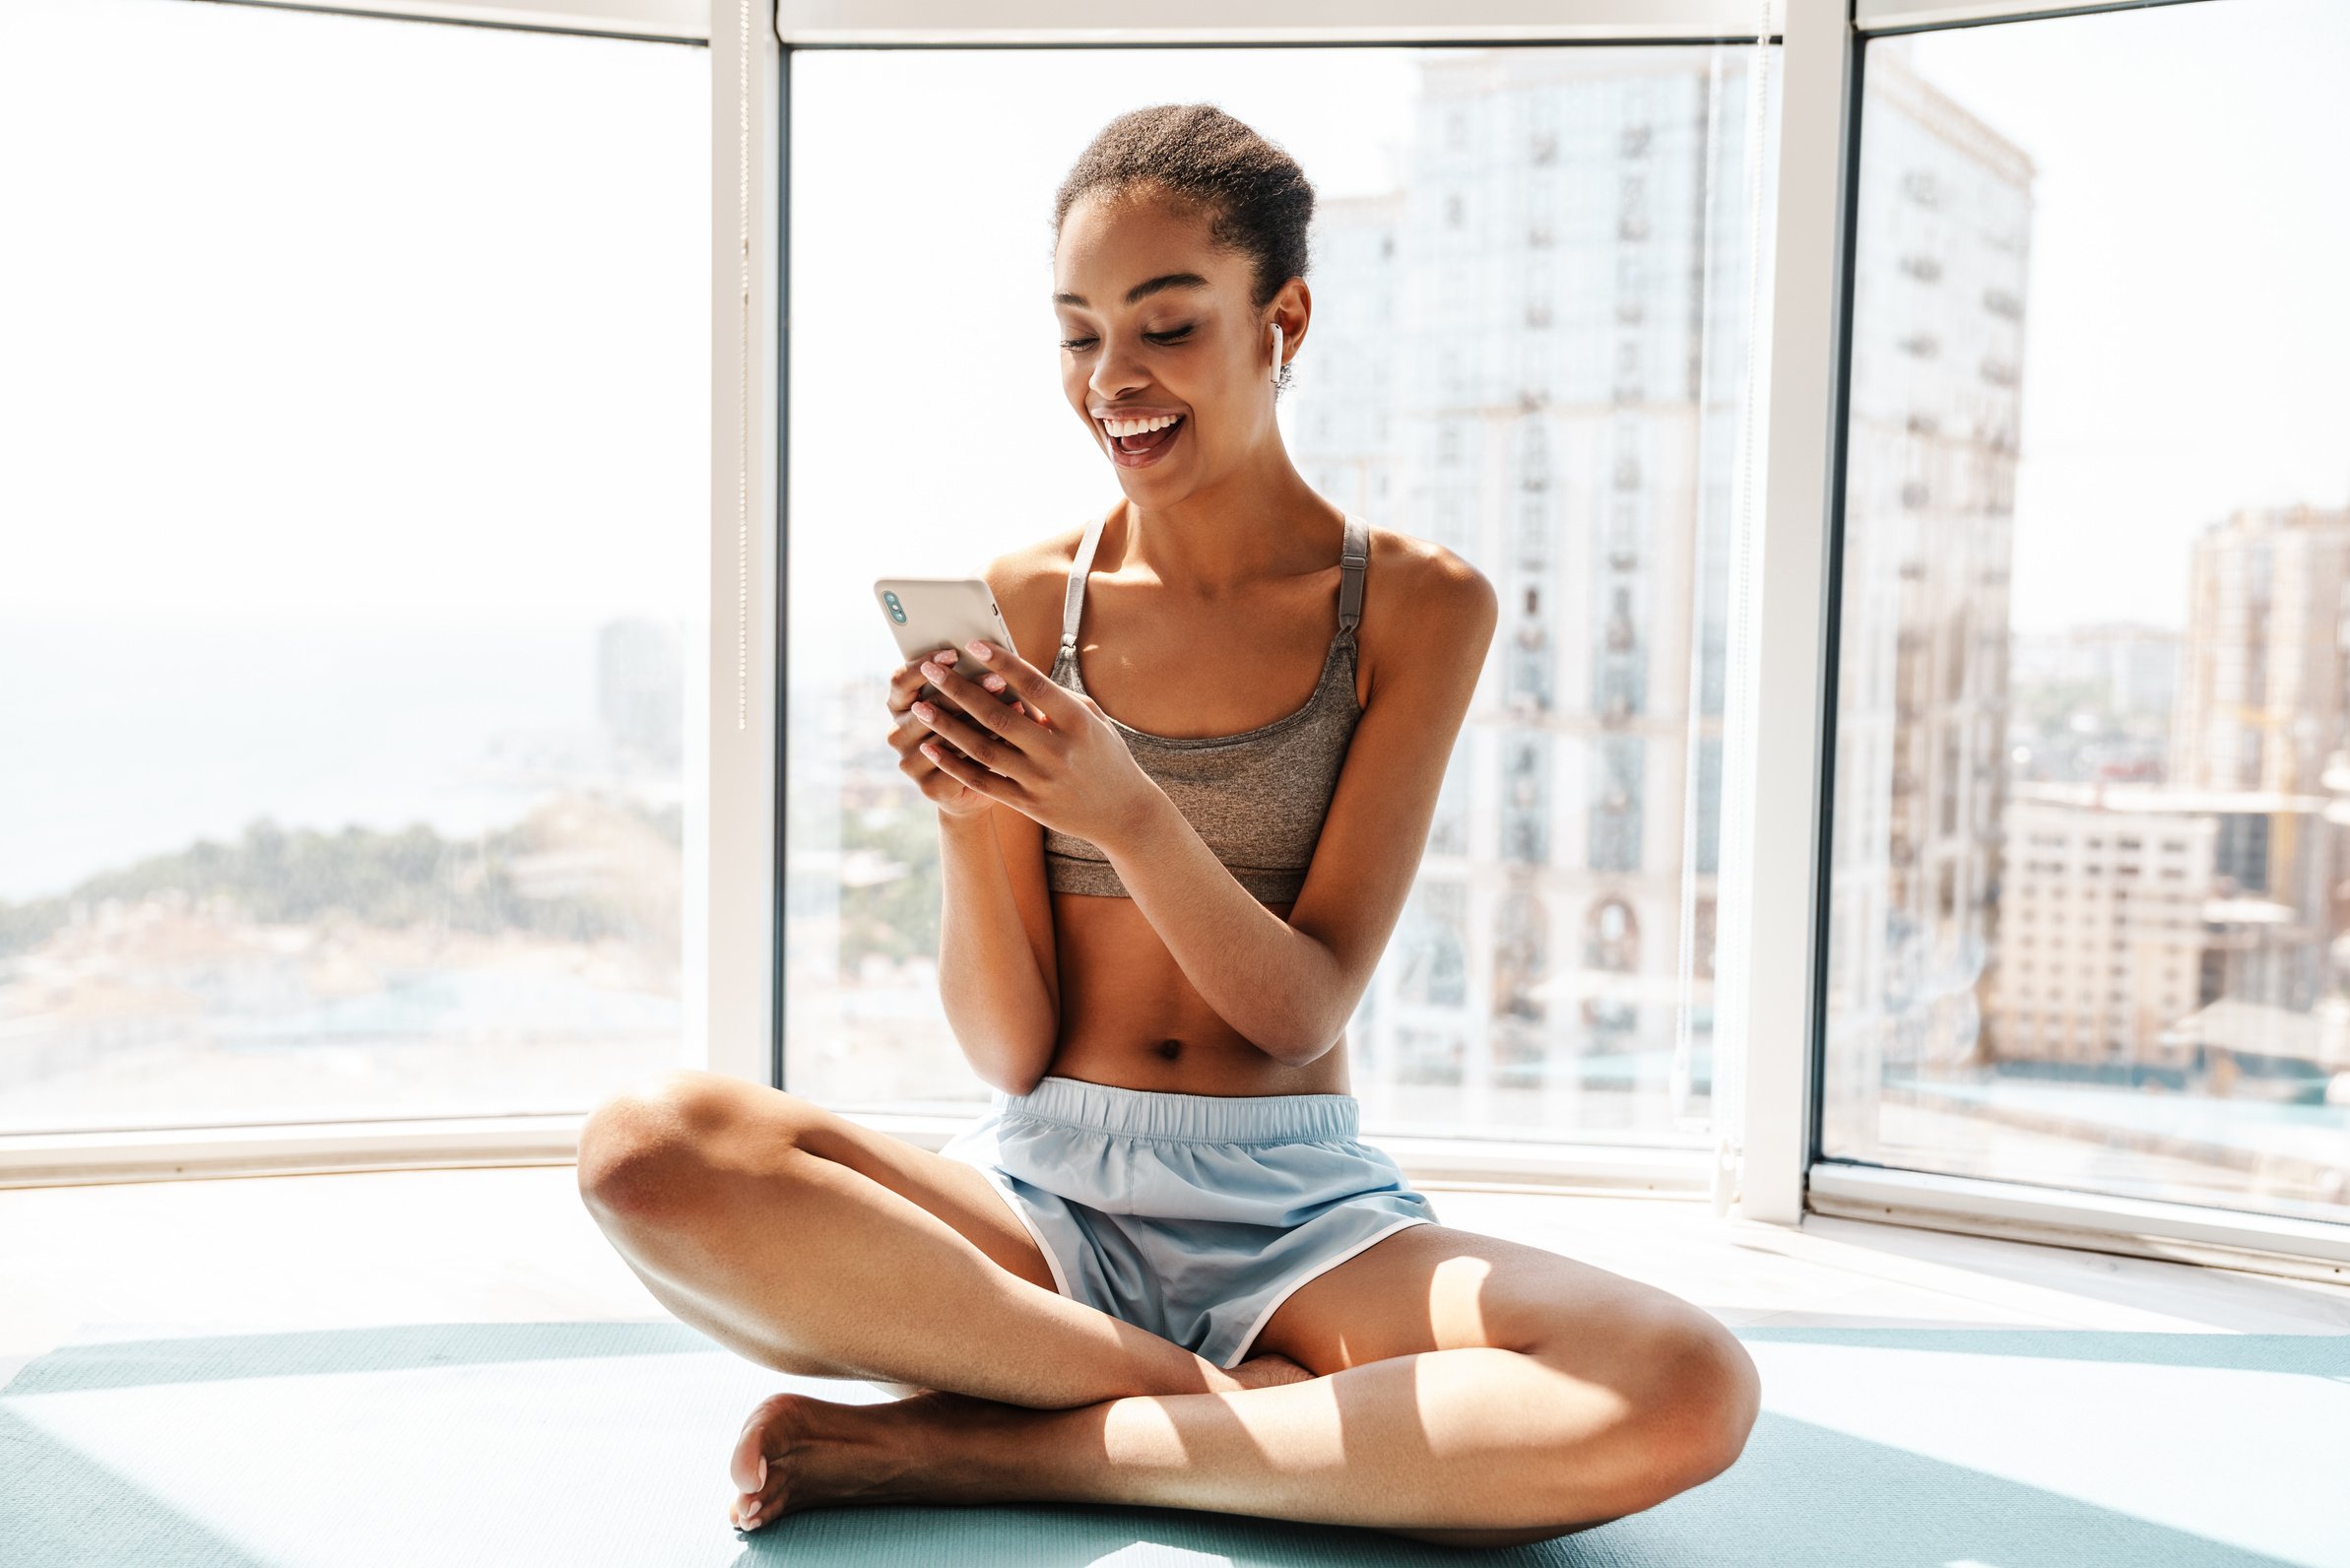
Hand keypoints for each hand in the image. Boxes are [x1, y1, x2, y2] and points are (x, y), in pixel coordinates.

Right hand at [885, 647, 1016, 819]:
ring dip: (983, 719)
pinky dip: (989, 746)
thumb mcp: (964, 705)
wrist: (974, 789)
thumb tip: (989, 653)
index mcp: (899, 708)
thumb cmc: (973, 733)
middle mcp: (897, 734)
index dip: (924, 664)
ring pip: (947, 736)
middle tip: (997, 679)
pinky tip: (1012, 736)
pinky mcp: (929, 786)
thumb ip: (966, 684)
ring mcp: (910, 763)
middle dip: (965, 691)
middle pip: (927, 707)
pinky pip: (960, 763)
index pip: (901, 681)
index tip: (954, 654)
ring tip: (1015, 705)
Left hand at [906, 638, 1163, 849]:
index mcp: (1078, 722)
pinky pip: (983, 781)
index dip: (1001, 662)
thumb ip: (1055, 698)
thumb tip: (1011, 671)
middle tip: (931, 670)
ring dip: (948, 725)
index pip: (1033, 685)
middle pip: (999, 715)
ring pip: (984, 749)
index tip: (972, 645)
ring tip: (920, 705)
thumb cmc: (1105, 755)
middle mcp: (1059, 751)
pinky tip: (931, 747)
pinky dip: (954, 764)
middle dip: (960, 690)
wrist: (1124, 813)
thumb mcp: (1092, 719)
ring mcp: (1041, 780)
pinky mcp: (1028, 804)